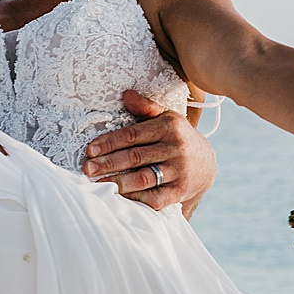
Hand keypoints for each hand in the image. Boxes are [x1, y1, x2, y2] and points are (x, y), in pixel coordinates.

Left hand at [81, 90, 217, 215]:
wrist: (206, 165)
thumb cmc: (178, 138)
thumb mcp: (166, 118)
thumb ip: (145, 107)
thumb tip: (126, 95)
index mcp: (169, 127)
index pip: (133, 135)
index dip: (109, 142)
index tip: (90, 150)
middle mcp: (176, 148)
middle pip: (135, 157)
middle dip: (108, 163)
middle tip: (87, 169)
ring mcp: (179, 171)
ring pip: (143, 178)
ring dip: (118, 182)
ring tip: (99, 183)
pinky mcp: (180, 191)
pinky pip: (155, 198)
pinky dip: (136, 198)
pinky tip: (120, 196)